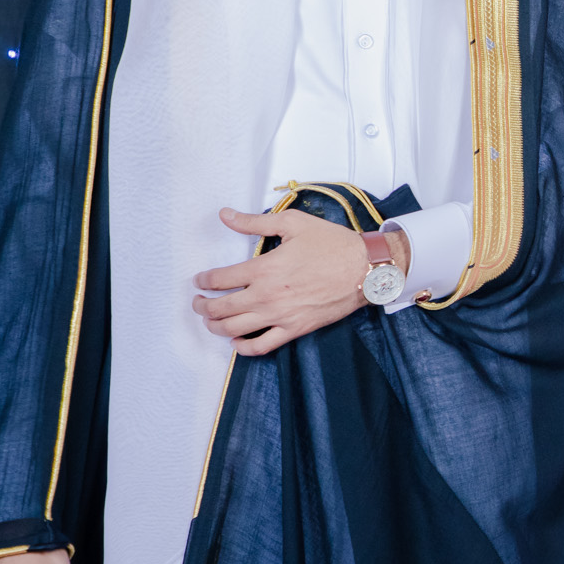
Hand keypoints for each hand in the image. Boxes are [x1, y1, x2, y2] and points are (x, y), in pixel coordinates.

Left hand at [192, 208, 403, 354]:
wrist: (365, 269)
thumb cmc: (332, 244)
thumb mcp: (293, 224)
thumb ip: (255, 222)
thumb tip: (226, 215)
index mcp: (263, 269)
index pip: (219, 279)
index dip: (203, 280)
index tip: (200, 280)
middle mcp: (266, 296)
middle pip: (220, 308)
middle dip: (202, 305)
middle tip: (198, 302)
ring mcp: (279, 315)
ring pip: (234, 329)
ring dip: (215, 326)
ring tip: (211, 320)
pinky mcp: (294, 328)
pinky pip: (261, 345)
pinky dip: (243, 347)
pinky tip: (236, 341)